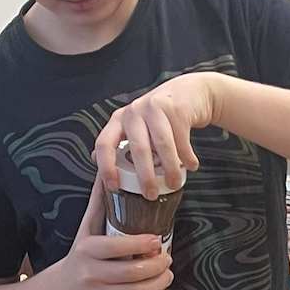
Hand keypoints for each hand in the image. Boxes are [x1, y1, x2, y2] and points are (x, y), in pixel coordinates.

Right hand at [57, 177, 171, 289]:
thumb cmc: (81, 255)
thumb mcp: (86, 228)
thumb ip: (100, 201)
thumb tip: (107, 168)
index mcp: (87, 250)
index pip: (117, 247)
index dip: (141, 244)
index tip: (157, 240)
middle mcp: (90, 275)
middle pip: (131, 272)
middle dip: (157, 266)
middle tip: (168, 258)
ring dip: (159, 283)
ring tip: (168, 273)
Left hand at [94, 73, 222, 194]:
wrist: (189, 93)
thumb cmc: (160, 119)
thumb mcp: (137, 132)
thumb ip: (121, 151)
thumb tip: (99, 175)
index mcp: (119, 120)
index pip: (105, 144)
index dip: (107, 167)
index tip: (114, 187)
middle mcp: (134, 111)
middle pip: (138, 148)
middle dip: (145, 176)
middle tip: (151, 195)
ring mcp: (155, 107)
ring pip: (162, 145)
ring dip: (170, 169)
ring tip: (174, 183)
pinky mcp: (176, 107)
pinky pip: (181, 140)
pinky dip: (187, 157)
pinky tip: (191, 165)